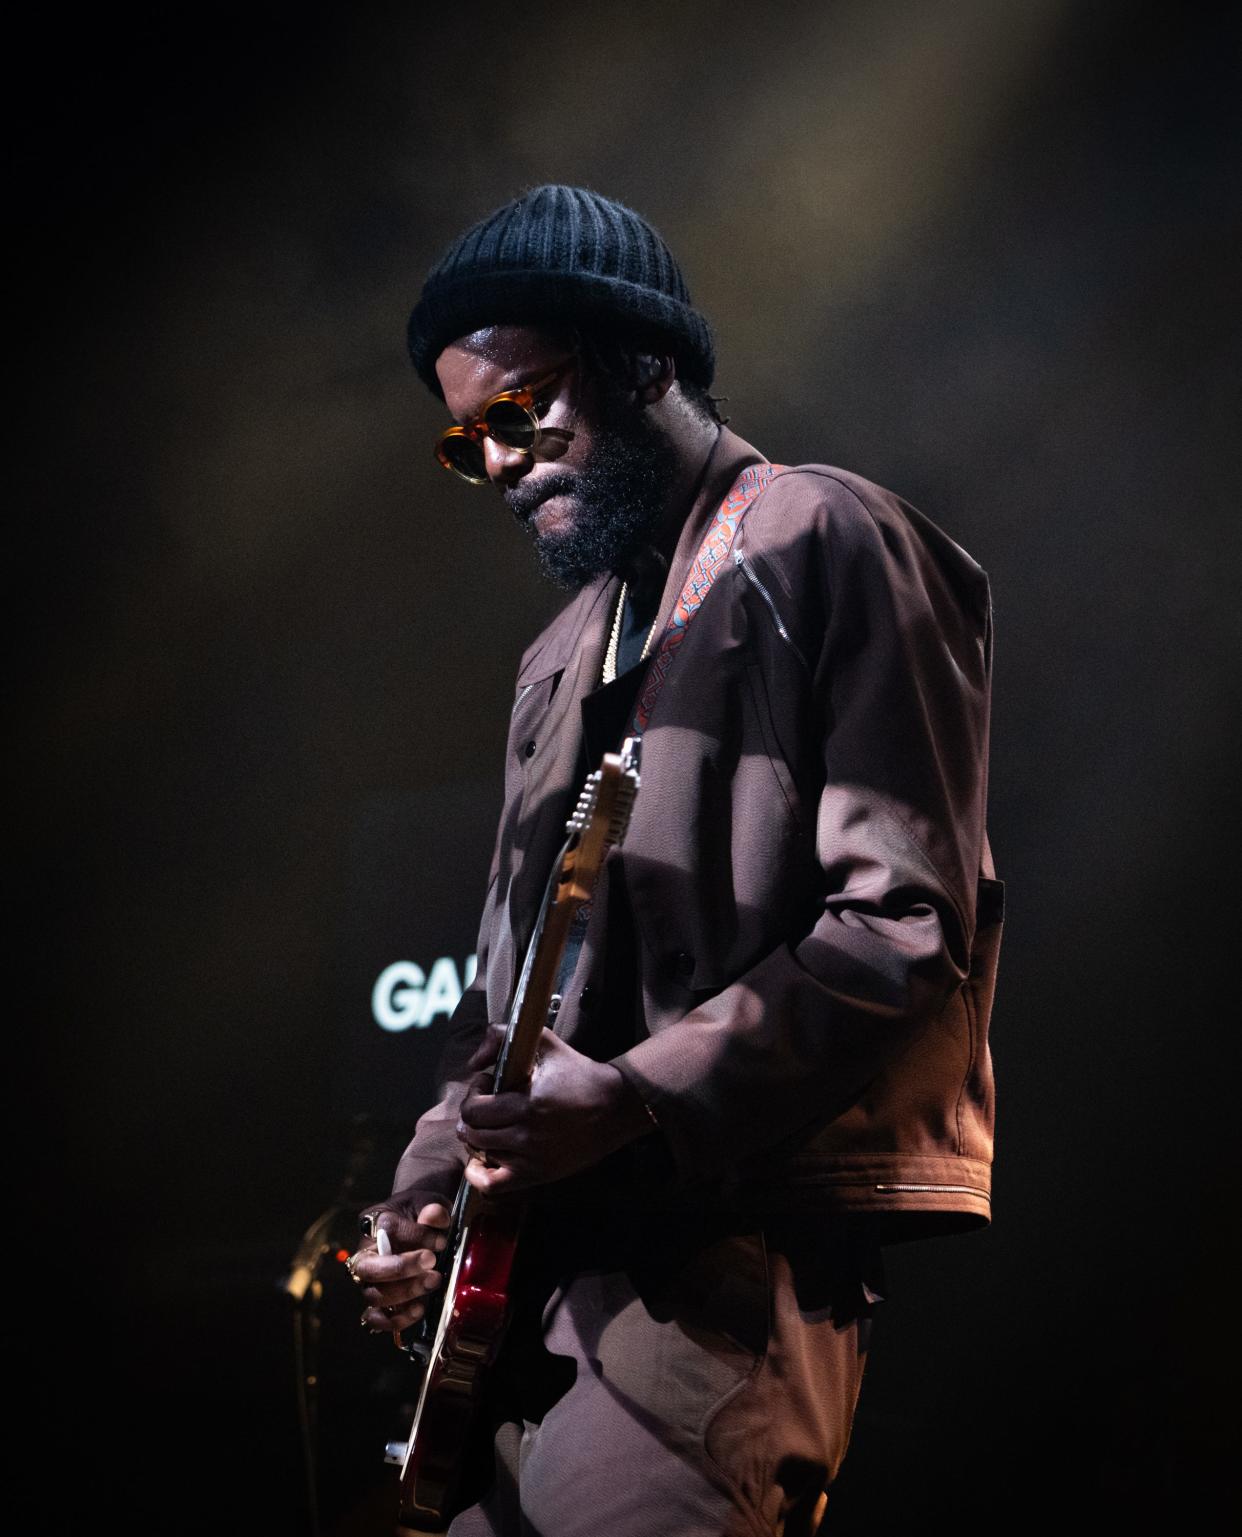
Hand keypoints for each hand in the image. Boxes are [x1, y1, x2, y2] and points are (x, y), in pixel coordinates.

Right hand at [350, 1202, 451, 1332]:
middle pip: (367, 1269)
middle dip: (400, 1268)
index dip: (415, 1236)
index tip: (440, 1240)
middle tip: (432, 1261)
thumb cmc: (419, 1213)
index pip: (386, 1231)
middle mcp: (365, 1255)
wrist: (417, 1223)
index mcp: (373, 1225)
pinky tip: (419, 1309)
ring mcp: (369, 1281)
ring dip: (406, 1292)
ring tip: (434, 1280)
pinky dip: (396, 1319)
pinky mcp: (380, 1303)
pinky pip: (377, 1319)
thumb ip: (432, 1210)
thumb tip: (435, 1216)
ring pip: (373, 1295)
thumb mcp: (428, 1203)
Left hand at [456, 1024, 653, 1194]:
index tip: (488, 1084)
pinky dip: (480, 1176)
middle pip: (473, 1134)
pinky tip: (482, 1161)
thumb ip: (504, 1037)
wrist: (615, 1108)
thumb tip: (473, 1062)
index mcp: (527, 1105)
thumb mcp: (546, 1045)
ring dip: (479, 1138)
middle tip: (487, 1103)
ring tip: (492, 1124)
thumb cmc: (580, 1074)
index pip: (473, 1111)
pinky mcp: (539, 1174)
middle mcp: (527, 1136)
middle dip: (472, 1115)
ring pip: (481, 1154)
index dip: (473, 1094)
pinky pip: (494, 1186)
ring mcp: (532, 1159)